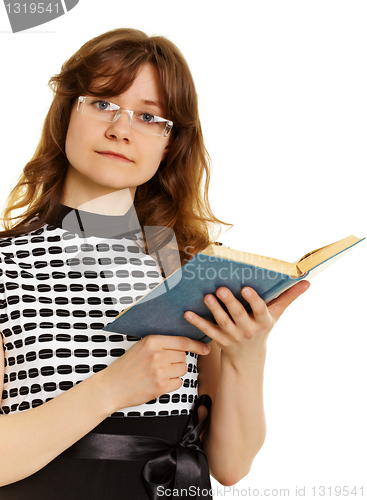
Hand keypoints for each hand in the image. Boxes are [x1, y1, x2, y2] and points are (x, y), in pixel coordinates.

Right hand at [99, 335, 209, 412]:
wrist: (112, 386)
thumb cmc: (126, 367)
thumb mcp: (141, 347)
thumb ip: (161, 344)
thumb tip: (184, 344)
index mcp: (152, 341)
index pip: (182, 341)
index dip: (196, 345)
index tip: (205, 348)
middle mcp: (157, 354)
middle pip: (183, 356)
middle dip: (177, 361)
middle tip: (162, 365)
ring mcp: (159, 370)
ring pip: (182, 369)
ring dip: (175, 372)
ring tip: (159, 374)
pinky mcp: (160, 386)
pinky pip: (178, 383)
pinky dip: (171, 384)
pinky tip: (158, 382)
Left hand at [184, 281, 309, 363]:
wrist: (249, 357)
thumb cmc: (263, 328)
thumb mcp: (277, 314)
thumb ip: (289, 296)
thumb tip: (307, 281)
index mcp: (263, 321)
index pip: (259, 310)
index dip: (253, 300)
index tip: (246, 288)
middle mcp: (248, 329)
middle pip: (238, 315)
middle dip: (230, 303)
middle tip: (221, 290)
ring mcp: (233, 336)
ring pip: (222, 322)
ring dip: (214, 310)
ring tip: (207, 297)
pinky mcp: (219, 340)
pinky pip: (207, 330)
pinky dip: (197, 322)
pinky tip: (187, 313)